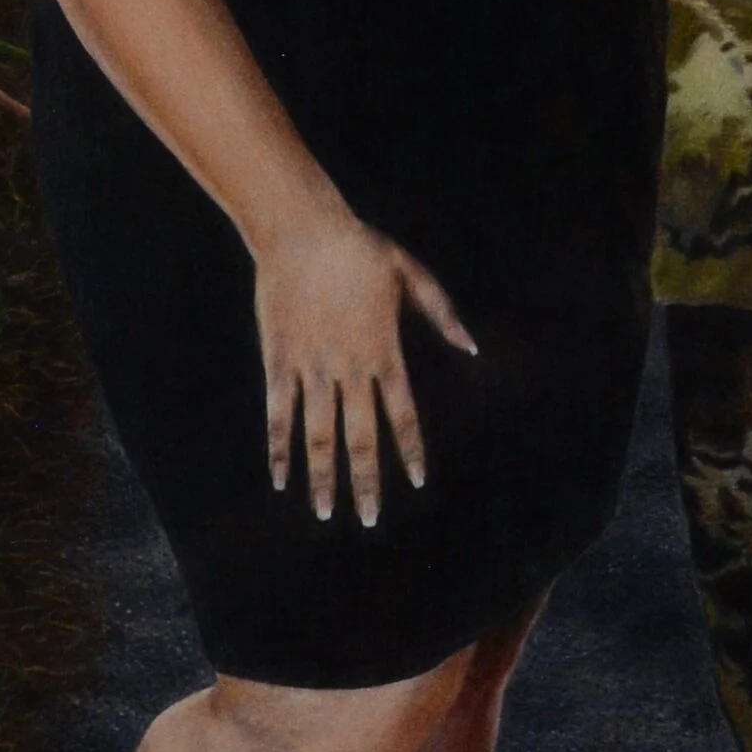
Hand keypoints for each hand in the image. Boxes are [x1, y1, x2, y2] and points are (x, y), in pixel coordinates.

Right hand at [253, 206, 477, 528]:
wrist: (305, 231)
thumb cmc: (361, 249)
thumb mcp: (411, 274)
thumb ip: (442, 312)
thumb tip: (472, 347)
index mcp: (385, 351)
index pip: (403, 413)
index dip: (410, 449)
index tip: (416, 482)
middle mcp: (351, 368)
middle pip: (361, 437)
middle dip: (366, 481)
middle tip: (368, 519)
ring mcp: (313, 368)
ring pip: (319, 435)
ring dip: (324, 477)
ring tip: (326, 513)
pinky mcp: (280, 362)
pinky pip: (280, 414)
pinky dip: (280, 449)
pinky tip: (281, 479)